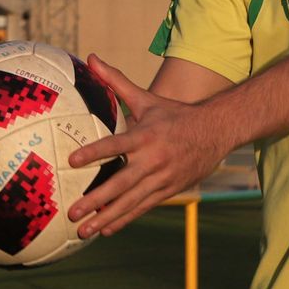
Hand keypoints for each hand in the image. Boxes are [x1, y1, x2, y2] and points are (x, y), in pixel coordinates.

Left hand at [64, 54, 234, 236]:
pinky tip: (105, 230)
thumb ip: (116, 81)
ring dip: (106, 217)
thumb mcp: (146, 97)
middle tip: (72, 212)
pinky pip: (142, 208)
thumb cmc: (174, 114)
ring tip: (83, 231)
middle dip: (95, 199)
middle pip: (120, 183)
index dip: (94, 153)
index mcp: (145, 136)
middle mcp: (152, 160)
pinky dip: (124, 219)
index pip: (115, 145)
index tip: (72, 161)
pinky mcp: (168, 191)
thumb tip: (91, 57)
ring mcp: (161, 179)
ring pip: (130, 202)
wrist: (216, 132)